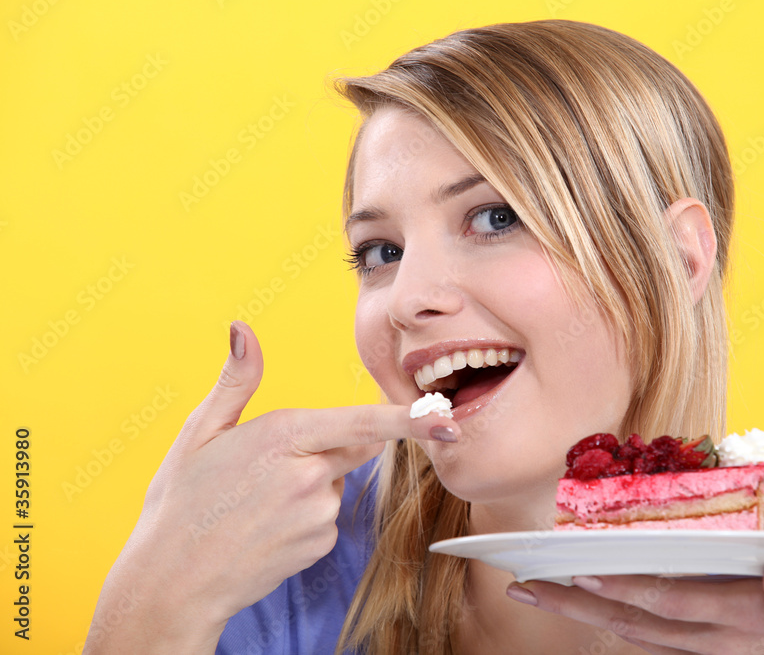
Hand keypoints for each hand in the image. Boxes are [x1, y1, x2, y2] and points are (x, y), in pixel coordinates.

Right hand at [85, 321, 457, 653]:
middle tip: (268, 469)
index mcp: (283, 438)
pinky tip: (266, 525)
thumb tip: (243, 329)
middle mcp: (309, 476)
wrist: (173, 581)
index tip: (444, 416)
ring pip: (335, 482)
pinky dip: (305, 515)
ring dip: (311, 484)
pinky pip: (326, 516)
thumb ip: (236, 379)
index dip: (408, 418)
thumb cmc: (181, 503)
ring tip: (256, 503)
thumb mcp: (200, 431)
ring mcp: (318, 515)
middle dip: (329, 445)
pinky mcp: (320, 544)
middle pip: (352, 445)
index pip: (361, 423)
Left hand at [506, 556, 763, 653]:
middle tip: (523, 585)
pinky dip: (615, 629)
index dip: (623, 590)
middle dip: (576, 606)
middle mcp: (723, 639)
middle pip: (636, 626)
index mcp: (749, 617)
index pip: (671, 602)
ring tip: (537, 595)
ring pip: (637, 639)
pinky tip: (587, 612)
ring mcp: (717, 651)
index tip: (578, 575)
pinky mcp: (718, 652)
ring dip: (584, 619)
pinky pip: (655, 645)